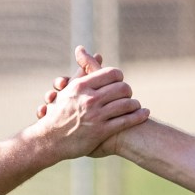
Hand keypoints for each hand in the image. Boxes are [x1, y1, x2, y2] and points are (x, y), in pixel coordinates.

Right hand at [26, 50, 143, 158]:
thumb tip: (97, 54)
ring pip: (126, 104)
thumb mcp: (69, 90)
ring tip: (136, 105)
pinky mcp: (101, 131)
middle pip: (122, 88)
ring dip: (135, 104)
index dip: (119, 77)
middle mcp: (90, 99)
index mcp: (81, 86)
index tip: (119, 81)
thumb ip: (84, 71)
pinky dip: (138, 116)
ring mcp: (96, 116)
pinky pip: (126, 121)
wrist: (50, 140)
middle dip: (127, 91)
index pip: (111, 73)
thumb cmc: (58, 113)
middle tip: (128, 94)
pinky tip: (144, 114)